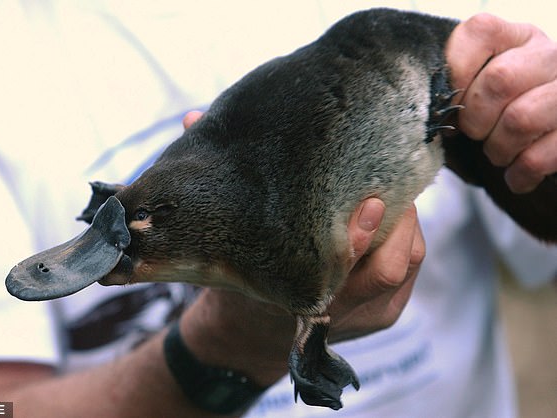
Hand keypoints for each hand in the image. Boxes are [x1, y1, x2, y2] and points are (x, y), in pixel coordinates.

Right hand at [180, 108, 424, 383]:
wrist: (249, 339)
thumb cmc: (237, 287)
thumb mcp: (225, 244)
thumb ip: (218, 184)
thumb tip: (192, 119)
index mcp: (303, 301)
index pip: (355, 274)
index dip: (366, 234)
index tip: (371, 198)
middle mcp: (344, 313)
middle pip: (395, 262)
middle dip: (398, 217)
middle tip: (388, 176)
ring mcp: (371, 315)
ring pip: (409, 261)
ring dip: (406, 222)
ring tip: (392, 185)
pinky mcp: (387, 312)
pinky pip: (411, 267)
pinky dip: (406, 235)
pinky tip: (393, 209)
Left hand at [446, 14, 556, 192]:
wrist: (535, 142)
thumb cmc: (493, 115)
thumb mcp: (473, 89)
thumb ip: (451, 88)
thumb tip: (433, 110)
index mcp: (515, 37)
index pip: (480, 32)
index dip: (456, 73)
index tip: (449, 103)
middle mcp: (547, 56)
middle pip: (500, 80)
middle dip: (474, 119)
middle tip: (473, 133)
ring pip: (521, 119)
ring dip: (497, 148)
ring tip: (496, 152)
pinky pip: (538, 156)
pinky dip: (519, 173)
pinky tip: (514, 174)